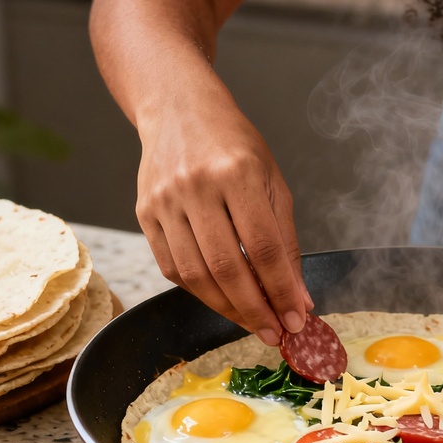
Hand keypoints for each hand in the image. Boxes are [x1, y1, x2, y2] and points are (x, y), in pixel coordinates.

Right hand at [134, 88, 311, 345]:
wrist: (177, 109)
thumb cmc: (234, 144)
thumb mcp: (272, 181)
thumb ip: (285, 241)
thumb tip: (298, 297)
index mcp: (236, 173)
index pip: (263, 247)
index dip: (281, 290)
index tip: (297, 319)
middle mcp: (196, 187)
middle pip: (226, 267)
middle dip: (255, 310)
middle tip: (276, 334)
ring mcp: (164, 201)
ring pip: (195, 274)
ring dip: (227, 308)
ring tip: (252, 322)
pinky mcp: (144, 213)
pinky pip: (172, 267)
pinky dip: (199, 291)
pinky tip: (221, 298)